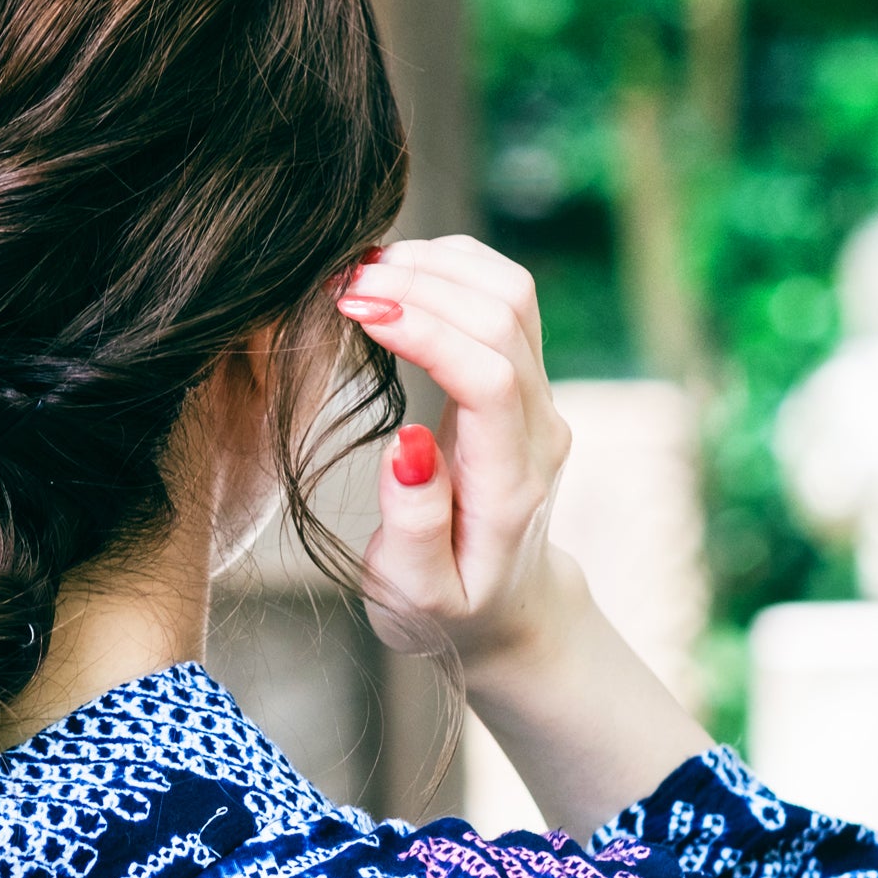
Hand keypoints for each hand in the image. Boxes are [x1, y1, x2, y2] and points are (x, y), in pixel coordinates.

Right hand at [336, 236, 574, 671]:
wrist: (509, 612)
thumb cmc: (448, 610)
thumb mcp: (417, 596)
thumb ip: (414, 528)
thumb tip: (405, 444)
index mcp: (510, 483)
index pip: (488, 374)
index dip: (425, 328)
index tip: (352, 307)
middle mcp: (538, 428)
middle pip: (505, 315)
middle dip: (421, 282)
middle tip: (339, 282)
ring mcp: (539, 397)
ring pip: (512, 293)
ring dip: (437, 265)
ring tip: (360, 270)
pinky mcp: (525, 379)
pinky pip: (505, 297)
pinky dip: (451, 268)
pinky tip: (396, 273)